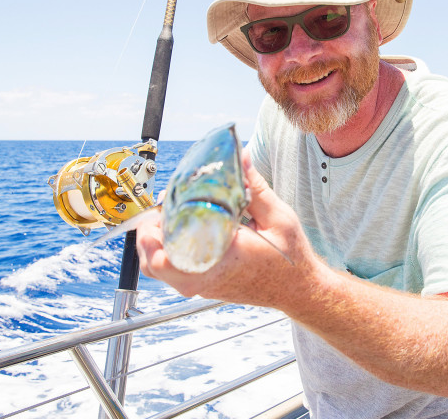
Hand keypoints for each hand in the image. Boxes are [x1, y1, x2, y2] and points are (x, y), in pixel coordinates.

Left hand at [136, 149, 320, 307]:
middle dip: (149, 233)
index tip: (164, 204)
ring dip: (154, 245)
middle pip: (153, 264)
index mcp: (220, 261)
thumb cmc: (291, 260)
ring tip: (165, 219)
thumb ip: (255, 188)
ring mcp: (202, 286)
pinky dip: (165, 253)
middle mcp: (205, 278)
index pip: (169, 254)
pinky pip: (171, 274)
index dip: (157, 226)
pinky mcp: (204, 286)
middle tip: (161, 208)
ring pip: (158, 271)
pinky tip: (179, 232)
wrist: (299, 290)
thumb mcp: (278, 218)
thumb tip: (240, 157)